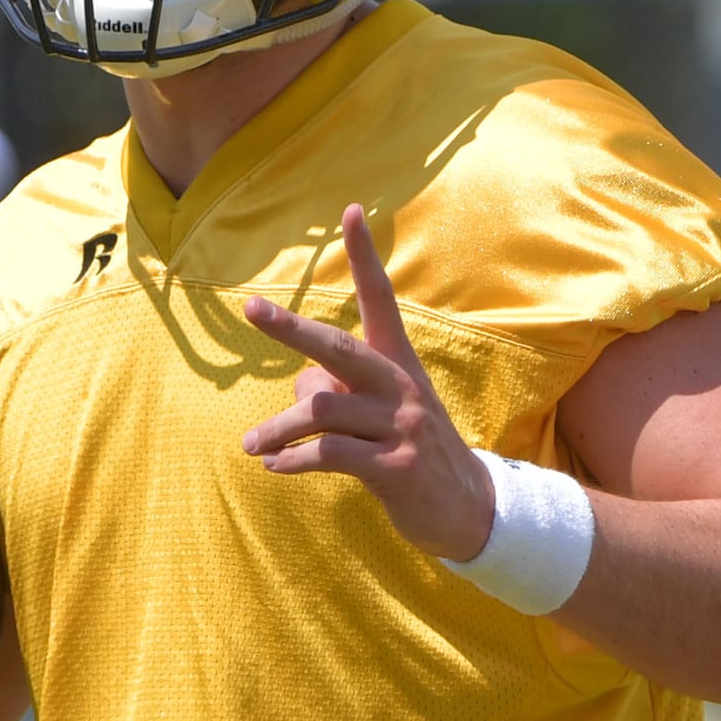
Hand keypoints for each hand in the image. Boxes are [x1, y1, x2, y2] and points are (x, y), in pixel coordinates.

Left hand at [239, 203, 495, 562]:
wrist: (469, 509)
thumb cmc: (409, 451)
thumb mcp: (379, 414)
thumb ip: (337, 392)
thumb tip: (298, 390)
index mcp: (398, 363)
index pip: (380, 298)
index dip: (364, 255)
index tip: (351, 210)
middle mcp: (401, 386)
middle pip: (338, 348)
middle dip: (291, 327)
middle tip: (252, 308)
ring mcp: (401, 427)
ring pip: (323, 410)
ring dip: (278, 429)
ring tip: (251, 446)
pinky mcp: (397, 468)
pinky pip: (331, 455)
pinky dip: (295, 461)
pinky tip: (276, 468)